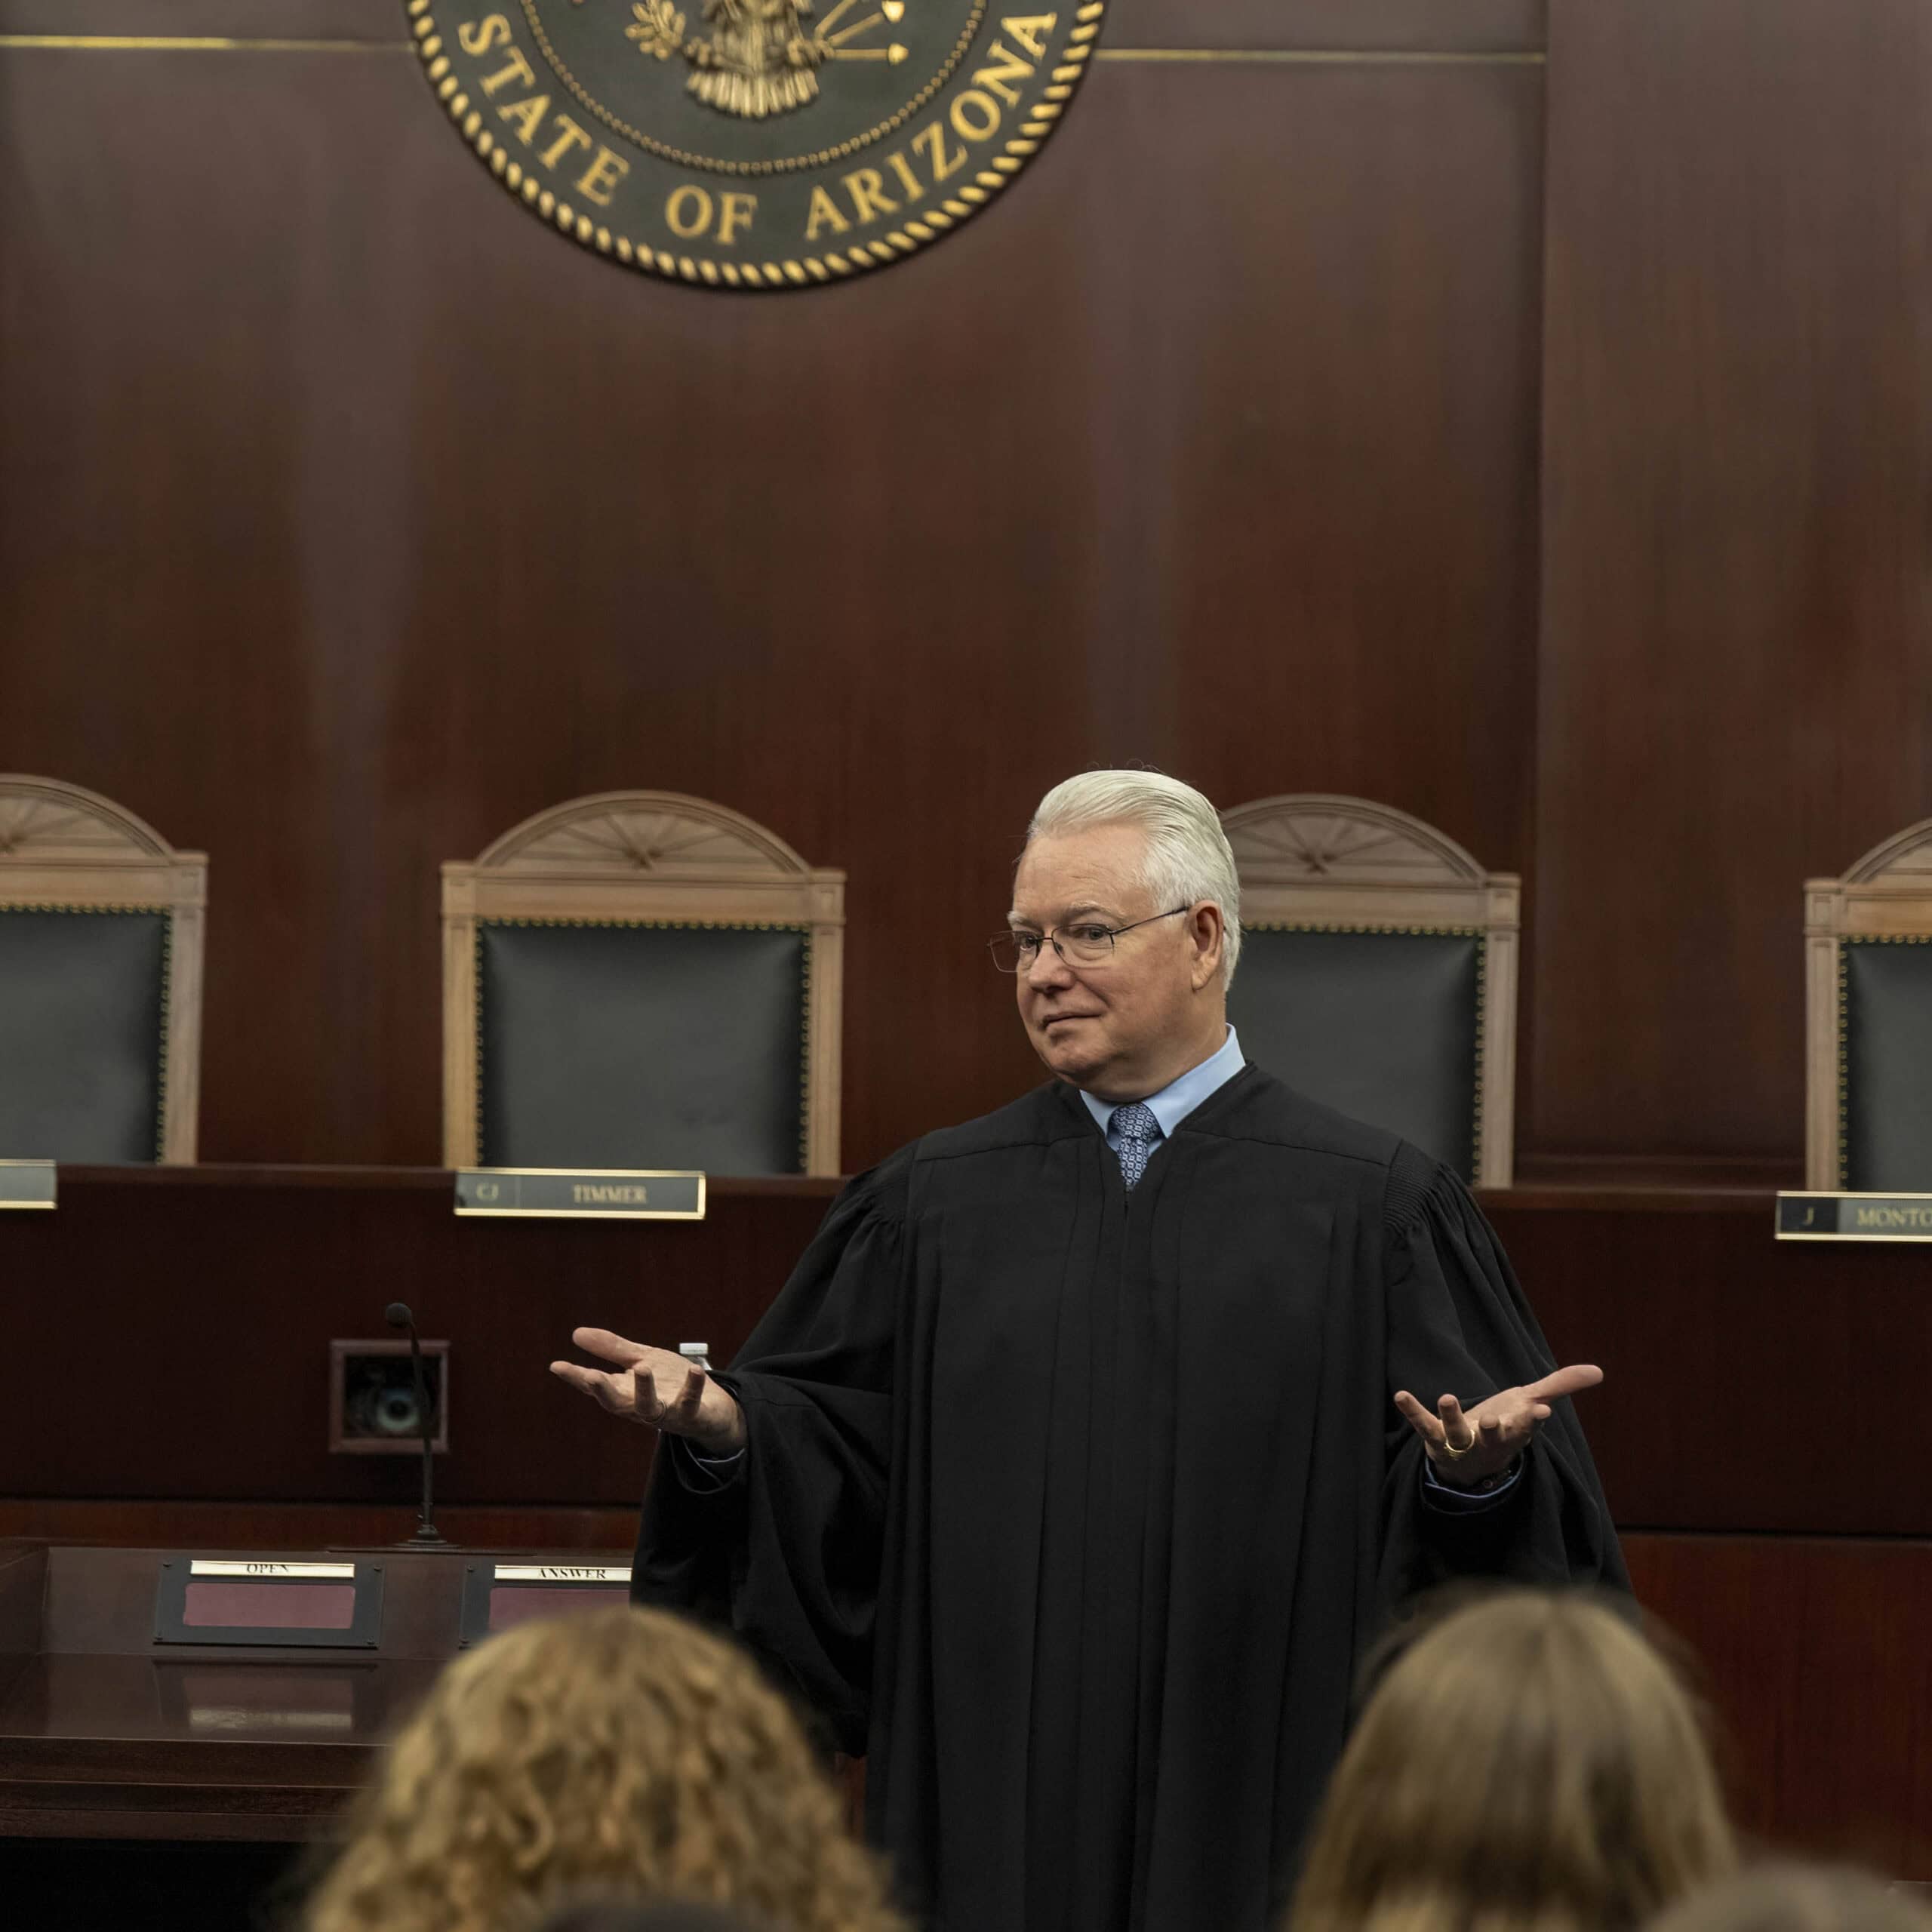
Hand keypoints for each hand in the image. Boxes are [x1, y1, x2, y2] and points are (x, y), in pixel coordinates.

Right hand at [550, 1327, 745, 1454]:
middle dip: (602, 1390)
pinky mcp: (691, 1414)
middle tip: (590, 1376)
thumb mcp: (641, 1360)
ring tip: (642, 1368)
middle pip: (615, 1403)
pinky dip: (692, 1387)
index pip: (595, 1385)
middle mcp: (640, 1406)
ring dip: (645, 1390)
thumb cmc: (670, 1384)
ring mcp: (665, 1412)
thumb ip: (612, 1350)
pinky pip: (690, 1403)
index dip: (576, 1377)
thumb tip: (576, 1333)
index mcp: (625, 1392)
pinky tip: (695, 1370)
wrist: (712, 1409)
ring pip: (649, 1408)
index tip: (557, 1365)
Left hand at [1392, 1363, 1602, 1486]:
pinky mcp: (1436, 1439)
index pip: (1527, 1427)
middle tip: (1493, 1419)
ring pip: (1458, 1433)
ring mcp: (1461, 1442)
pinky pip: (1423, 1425)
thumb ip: (1560, 1386)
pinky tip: (1401, 1395)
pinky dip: (1412, 1411)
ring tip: (1447, 1396)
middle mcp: (1489, 1441)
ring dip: (1453, 1416)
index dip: (1532, 1419)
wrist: (1470, 1465)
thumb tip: (1599, 1371)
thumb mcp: (1530, 1404)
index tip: (1541, 1410)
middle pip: (1495, 1437)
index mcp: (1514, 1432)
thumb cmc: (1504, 1427)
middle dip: (1495, 1429)